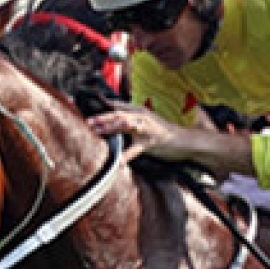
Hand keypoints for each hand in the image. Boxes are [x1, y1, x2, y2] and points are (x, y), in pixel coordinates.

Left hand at [89, 103, 258, 176]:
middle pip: (118, 112)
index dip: (99, 106)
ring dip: (109, 126)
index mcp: (137, 110)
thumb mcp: (144, 124)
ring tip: (96, 130)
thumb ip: (127, 122)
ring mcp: (147, 128)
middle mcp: (141, 116)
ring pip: (125, 123)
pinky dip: (126, 156)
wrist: (186, 141)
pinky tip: (117, 163)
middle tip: (87, 121)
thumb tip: (108, 122)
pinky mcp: (153, 142)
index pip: (115, 105)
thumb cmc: (163, 134)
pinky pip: (136, 149)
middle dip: (102, 117)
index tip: (82, 107)